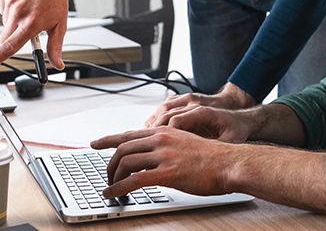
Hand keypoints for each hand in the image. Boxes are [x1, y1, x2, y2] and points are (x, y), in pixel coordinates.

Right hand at [0, 0, 72, 69]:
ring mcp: (10, 1)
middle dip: (12, 38)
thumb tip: (57, 64)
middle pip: (4, 37)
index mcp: (31, 24)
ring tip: (29, 9)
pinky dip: (11, 7)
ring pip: (5, 22)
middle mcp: (18, 13)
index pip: (9, 46)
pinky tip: (23, 0)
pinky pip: (2, 7)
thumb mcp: (60, 25)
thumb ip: (55, 47)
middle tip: (26, 28)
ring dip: (14, 20)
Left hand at [90, 127, 235, 197]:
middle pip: (123, 148)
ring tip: (111, 187)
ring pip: (125, 163)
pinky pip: (134, 180)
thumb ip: (167, 146)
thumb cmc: (213, 158)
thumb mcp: (186, 143)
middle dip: (110, 164)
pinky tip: (113, 194)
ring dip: (113, 177)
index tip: (95, 143)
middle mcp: (161, 140)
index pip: (129, 133)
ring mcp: (164, 155)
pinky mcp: (167, 173)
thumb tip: (153, 157)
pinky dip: (119, 188)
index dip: (109, 139)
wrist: (230, 164)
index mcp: (165, 131)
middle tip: (107, 176)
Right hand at [145, 103, 256, 142]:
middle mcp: (193, 103)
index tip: (155, 148)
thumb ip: (215, 148)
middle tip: (142, 145)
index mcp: (203, 111)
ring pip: (163, 109)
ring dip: (151, 123)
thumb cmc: (235, 129)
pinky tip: (148, 131)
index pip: (176, 120)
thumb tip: (203, 160)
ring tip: (141, 139)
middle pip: (166, 112)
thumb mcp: (229, 141)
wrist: (241, 117)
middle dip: (152, 129)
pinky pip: (165, 109)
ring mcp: (188, 101)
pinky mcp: (185, 105)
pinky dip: (155, 119)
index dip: (163, 134)